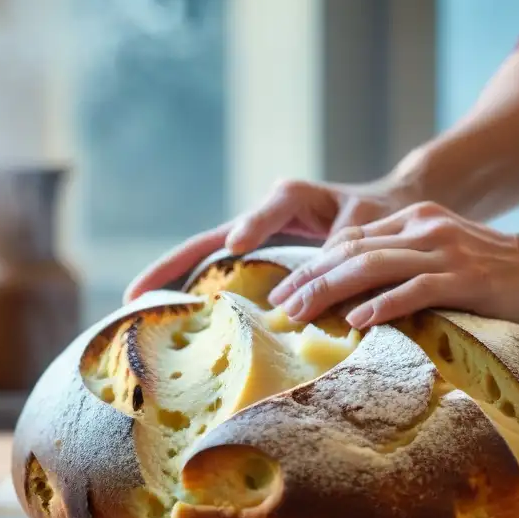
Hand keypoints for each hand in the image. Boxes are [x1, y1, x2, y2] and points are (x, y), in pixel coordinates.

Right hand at [123, 179, 415, 302]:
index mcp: (294, 197)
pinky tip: (174, 321)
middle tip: (135, 294)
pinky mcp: (256, 259)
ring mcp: (254, 239)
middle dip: (173, 265)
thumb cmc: (378, 214)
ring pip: (206, 259)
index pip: (270, 207)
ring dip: (174, 283)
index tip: (237, 243)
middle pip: (210, 240)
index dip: (253, 224)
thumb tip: (329, 282)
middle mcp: (264, 215)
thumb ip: (349, 246)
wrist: (383, 212)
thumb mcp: (369, 224)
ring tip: (136, 310)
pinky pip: (220, 275)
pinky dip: (196, 294)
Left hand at [266, 202, 518, 328]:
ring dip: (330, 291)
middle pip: (351, 251)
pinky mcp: (464, 277)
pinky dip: (382, 304)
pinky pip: (414, 290)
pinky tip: (356, 320)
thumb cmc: (490, 271)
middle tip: (278, 306)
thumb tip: (352, 296)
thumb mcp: (440, 254)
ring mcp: (444, 250)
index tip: (283, 290)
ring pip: (373, 266)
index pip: (350, 240)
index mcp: (414, 220)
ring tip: (301, 314)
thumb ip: (402, 264)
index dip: (313, 265)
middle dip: (309, 279)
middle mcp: (424, 228)